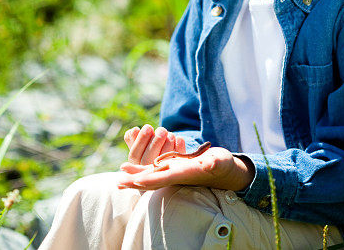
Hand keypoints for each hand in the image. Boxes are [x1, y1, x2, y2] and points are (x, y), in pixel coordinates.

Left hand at [116, 146, 255, 191]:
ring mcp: (172, 171)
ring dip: (134, 176)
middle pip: (152, 180)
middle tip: (118, 182)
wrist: (224, 170)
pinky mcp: (171, 167)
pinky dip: (140, 169)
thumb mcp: (221, 162)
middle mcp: (176, 175)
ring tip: (118, 178)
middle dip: (135, 182)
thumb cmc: (224, 165)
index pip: (165, 177)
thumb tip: (209, 164)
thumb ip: (215, 163)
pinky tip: (128, 168)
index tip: (136, 180)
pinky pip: (152, 169)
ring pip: (149, 176)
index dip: (151, 178)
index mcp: (185, 173)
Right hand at [123, 124, 185, 165]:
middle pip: (149, 159)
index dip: (141, 140)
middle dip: (156, 142)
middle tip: (162, 130)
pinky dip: (178, 149)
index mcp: (136, 164)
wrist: (163, 165)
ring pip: (163, 161)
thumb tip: (134, 130)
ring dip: (168, 144)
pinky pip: (177, 162)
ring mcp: (161, 173)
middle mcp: (147, 171)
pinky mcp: (175, 171)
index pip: (135, 154)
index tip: (148, 126)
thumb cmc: (147, 150)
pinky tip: (178, 138)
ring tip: (170, 134)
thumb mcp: (138, 145)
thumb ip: (132, 138)